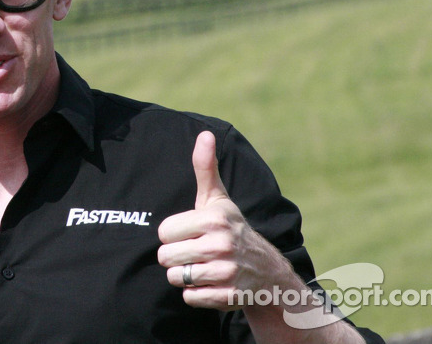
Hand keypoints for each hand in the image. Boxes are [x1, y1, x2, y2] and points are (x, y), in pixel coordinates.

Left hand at [157, 131, 284, 310]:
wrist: (267, 272)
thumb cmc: (232, 229)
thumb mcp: (218, 199)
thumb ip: (205, 168)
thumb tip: (204, 134)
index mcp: (213, 219)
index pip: (163, 232)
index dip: (174, 234)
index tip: (191, 232)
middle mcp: (221, 245)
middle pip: (165, 257)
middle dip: (176, 257)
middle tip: (196, 252)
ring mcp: (226, 273)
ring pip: (175, 278)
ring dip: (185, 276)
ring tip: (203, 267)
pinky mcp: (228, 297)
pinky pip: (189, 297)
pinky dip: (196, 294)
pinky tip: (212, 283)